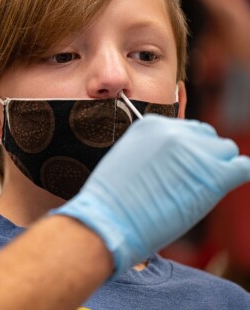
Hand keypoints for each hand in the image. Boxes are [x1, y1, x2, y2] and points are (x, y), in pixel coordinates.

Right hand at [52, 115, 249, 275]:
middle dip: (204, 157)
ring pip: (226, 152)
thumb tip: (175, 161)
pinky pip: (242, 168)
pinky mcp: (212, 174)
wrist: (108, 220)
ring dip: (218, 169)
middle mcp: (174, 131)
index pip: (186, 130)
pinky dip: (238, 176)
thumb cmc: (112, 202)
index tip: (181, 168)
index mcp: (151, 125)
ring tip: (196, 190)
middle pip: (209, 137)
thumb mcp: (126, 160)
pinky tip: (220, 189)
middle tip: (189, 181)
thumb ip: (153, 151)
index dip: (187, 152)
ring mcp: (195, 151)